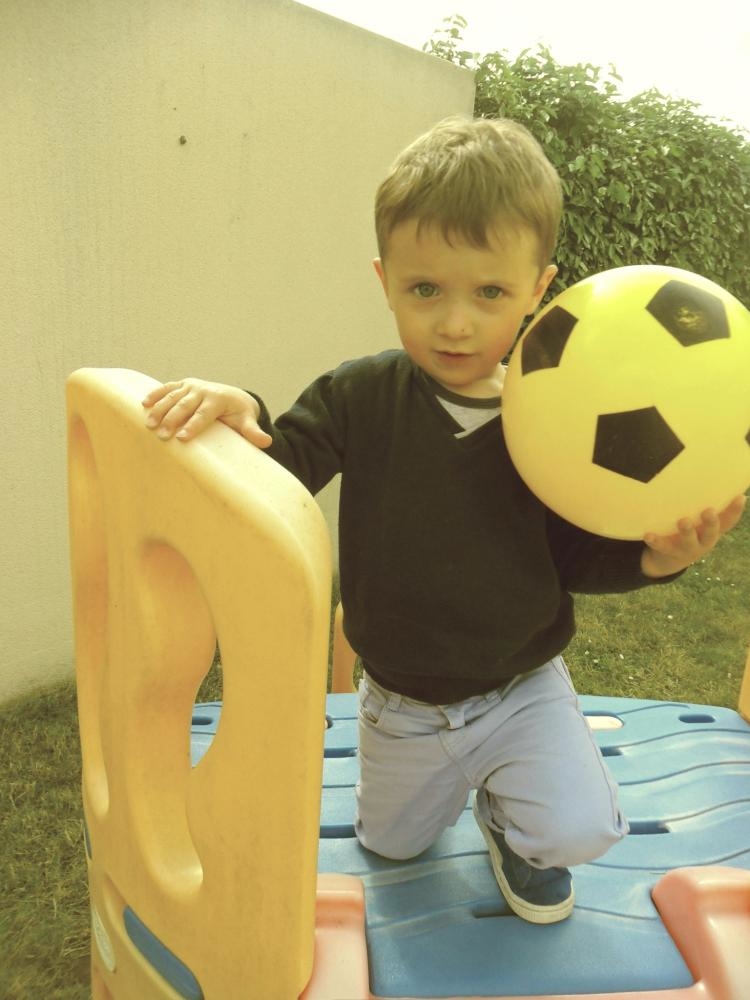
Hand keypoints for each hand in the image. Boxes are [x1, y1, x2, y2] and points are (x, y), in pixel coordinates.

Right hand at [142, 378, 271, 447]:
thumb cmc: (239, 413)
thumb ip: (253, 432)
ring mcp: (191, 386)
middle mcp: (203, 390)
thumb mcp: (247, 421)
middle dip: (173, 420)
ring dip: (160, 409)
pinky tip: (143, 404)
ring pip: (173, 396)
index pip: (204, 414)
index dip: (194, 425)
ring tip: (149, 424)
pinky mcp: (182, 385)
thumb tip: (266, 442)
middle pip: (185, 405)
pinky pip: (166, 388)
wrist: (234, 396)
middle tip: (162, 435)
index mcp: (218, 399)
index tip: (183, 438)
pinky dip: (155, 395)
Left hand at [641, 494, 745, 577]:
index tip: (740, 498)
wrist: (669, 560)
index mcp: (712, 531)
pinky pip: (662, 547)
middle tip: (708, 511)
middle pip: (710, 533)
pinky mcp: (668, 552)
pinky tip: (648, 535)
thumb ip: (702, 504)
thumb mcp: (700, 522)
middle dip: (711, 523)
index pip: (728, 521)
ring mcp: (686, 548)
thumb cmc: (690, 532)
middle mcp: (703, 541)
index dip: (735, 510)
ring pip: (688, 541)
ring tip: (683, 521)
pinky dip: (655, 541)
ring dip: (687, 531)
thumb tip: (714, 474)